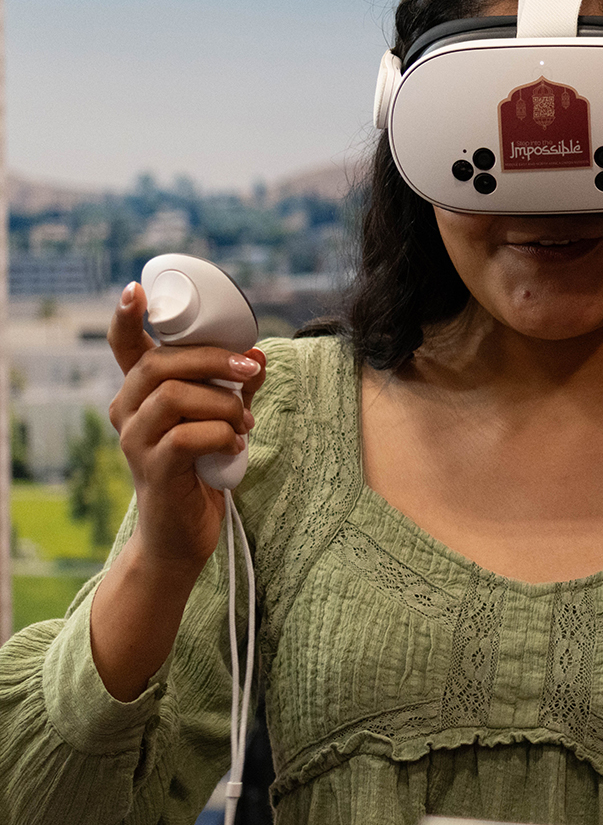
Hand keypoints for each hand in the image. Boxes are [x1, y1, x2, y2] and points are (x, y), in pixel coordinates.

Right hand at [108, 281, 265, 574]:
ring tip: (243, 423)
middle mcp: (127, 411)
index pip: (123, 347)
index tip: (135, 291)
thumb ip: (234, 388)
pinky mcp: (154, 469)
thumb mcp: (219, 420)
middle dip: (212, 360)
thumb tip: (258, 354)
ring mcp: (135, 441)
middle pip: (160, 364)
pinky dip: (222, 435)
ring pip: (174, 397)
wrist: (183, 533)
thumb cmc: (201, 469)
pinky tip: (234, 446)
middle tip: (250, 370)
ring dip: (223, 404)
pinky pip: (188, 436)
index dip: (127, 318)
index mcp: (140, 393)